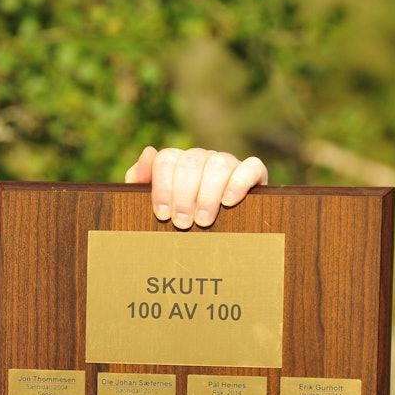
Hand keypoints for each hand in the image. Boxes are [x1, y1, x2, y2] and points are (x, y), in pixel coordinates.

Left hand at [124, 146, 267, 228]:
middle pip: (191, 162)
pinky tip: (228, 202)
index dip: (162, 186)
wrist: (210, 243)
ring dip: (208, 194)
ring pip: (219, 163)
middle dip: (184, 195)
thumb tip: (149, 152)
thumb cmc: (176, 220)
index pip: (166, 159)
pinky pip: (251, 166)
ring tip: (202, 221)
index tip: (162, 214)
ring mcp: (228, 163)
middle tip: (181, 224)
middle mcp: (202, 158)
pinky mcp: (254, 173)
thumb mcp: (153, 205)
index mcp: (177, 162)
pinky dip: (239, 182)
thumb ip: (140, 180)